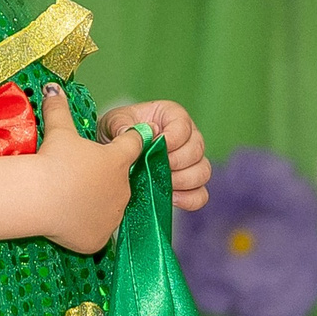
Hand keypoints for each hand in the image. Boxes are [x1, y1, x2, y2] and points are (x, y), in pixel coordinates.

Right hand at [37, 84, 141, 255]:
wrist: (40, 198)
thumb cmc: (53, 161)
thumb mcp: (58, 131)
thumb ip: (59, 109)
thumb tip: (52, 88)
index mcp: (118, 160)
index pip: (135, 143)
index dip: (128, 140)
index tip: (124, 140)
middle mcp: (123, 187)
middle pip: (119, 180)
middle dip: (103, 179)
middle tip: (77, 177)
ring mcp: (113, 215)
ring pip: (108, 208)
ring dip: (95, 203)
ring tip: (70, 198)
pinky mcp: (100, 237)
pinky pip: (95, 231)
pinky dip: (84, 227)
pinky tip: (67, 219)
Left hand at [96, 98, 210, 210]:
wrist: (113, 156)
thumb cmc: (118, 132)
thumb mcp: (114, 121)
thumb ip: (121, 125)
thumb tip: (135, 135)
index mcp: (172, 116)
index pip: (183, 126)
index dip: (171, 139)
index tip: (153, 146)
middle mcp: (188, 137)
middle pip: (197, 150)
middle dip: (175, 162)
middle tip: (153, 168)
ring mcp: (191, 162)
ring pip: (203, 172)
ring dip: (182, 181)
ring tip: (160, 184)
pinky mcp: (190, 185)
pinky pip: (200, 195)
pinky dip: (188, 199)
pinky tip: (170, 198)